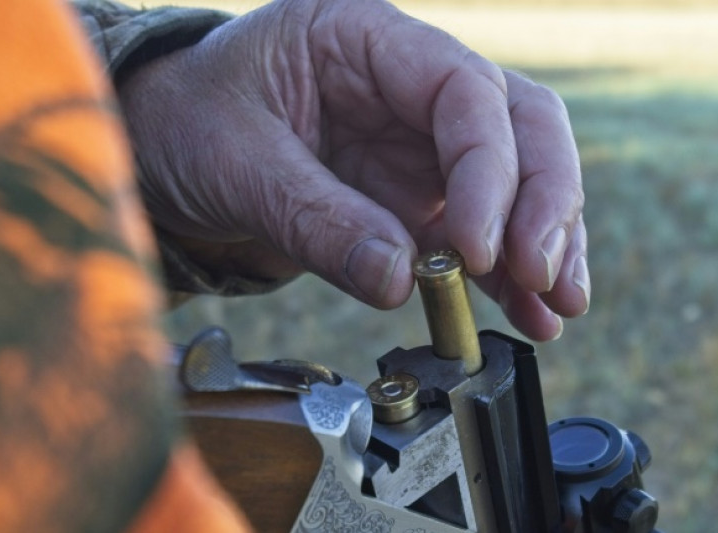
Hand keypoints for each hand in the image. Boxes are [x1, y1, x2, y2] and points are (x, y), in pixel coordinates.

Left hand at [116, 0, 587, 340]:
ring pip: (514, 179)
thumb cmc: (186, 123)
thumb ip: (314, 218)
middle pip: (516, 124)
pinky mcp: (408, 198)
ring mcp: (414, 143)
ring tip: (556, 309)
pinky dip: (501, 274)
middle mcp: (406, 85)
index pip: (462, 89)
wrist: (161, 151)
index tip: (480, 246)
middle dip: (541, 201)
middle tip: (544, 275)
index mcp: (363, 39)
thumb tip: (399, 281)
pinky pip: (472, 231)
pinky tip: (526, 314)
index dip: (489, 167)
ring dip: (541, 244)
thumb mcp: (234, 161)